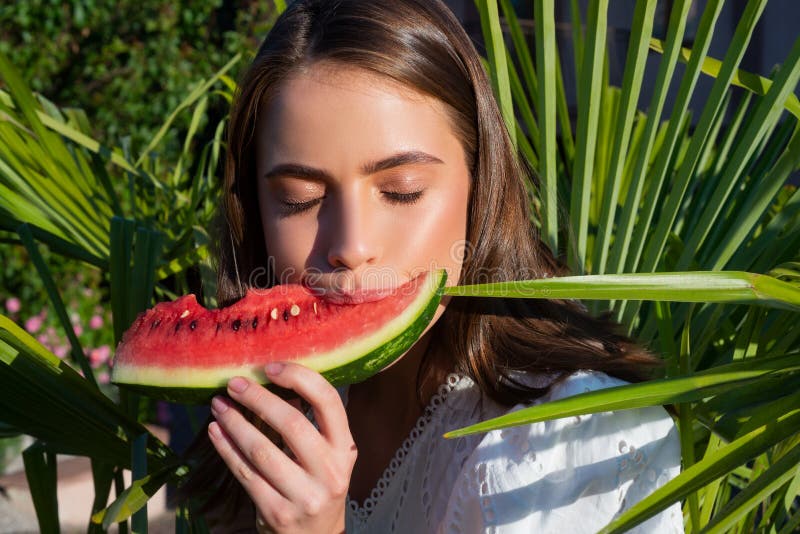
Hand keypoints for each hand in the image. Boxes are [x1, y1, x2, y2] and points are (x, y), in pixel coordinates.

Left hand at [208, 362, 356, 532]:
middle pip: (291, 424)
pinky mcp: (278, 514)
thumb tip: (274, 378)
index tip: (270, 367)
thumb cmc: (317, 483)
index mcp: (344, 448)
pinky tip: (216, 432)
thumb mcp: (327, 454)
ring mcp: (305, 496)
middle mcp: (330, 472)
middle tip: (234, 384)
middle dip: (257, 398)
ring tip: (218, 405)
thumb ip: (311, 422)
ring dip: (235, 423)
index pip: (328, 401)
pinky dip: (226, 449)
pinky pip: (245, 474)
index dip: (298, 378)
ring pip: (262, 450)